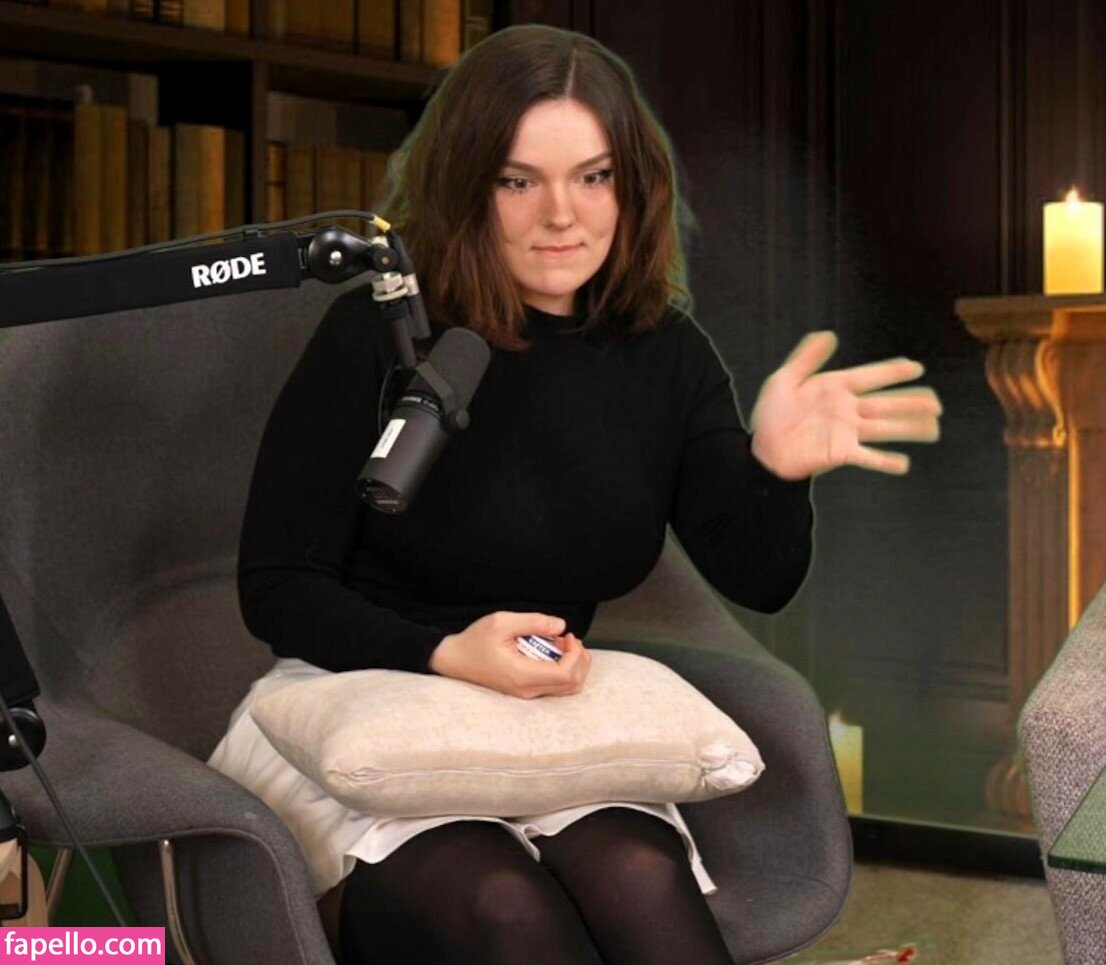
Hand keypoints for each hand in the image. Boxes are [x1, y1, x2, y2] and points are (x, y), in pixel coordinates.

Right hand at [428, 611, 591, 698]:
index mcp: (522, 675)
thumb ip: (534, 622)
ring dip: (573, 665)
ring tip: (561, 645)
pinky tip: (553, 653)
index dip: (576, 653)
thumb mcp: (501, 622)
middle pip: (573, 684)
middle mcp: (527, 690)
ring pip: (568, 689)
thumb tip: (561, 626)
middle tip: (568, 639)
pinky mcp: (526, 692)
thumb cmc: (475, 640)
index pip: (567, 674)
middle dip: (580, 659)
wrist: (454, 660)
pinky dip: (564, 670)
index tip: (567, 635)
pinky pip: (556, 687)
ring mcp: (527, 694)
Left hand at [748, 331, 942, 479]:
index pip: (870, 377)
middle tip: (936, 402)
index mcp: (835, 388)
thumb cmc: (771, 415)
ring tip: (933, 427)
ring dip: (909, 428)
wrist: (762, 449)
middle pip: (886, 404)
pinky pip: (868, 457)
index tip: (915, 367)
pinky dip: (885, 461)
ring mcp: (847, 432)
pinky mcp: (841, 453)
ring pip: (885, 428)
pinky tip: (904, 463)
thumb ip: (807, 358)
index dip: (892, 372)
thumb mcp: (784, 380)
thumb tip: (829, 335)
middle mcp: (847, 409)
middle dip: (911, 402)